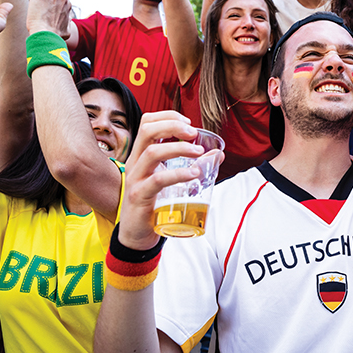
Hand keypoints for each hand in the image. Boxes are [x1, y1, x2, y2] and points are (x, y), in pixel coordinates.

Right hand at [121, 111, 208, 249]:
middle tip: (194, 132)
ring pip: (152, 152)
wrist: (135, 236)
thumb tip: (216, 155)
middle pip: (148, 130)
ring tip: (198, 152)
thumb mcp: (169, 181)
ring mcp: (135, 179)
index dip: (167, 116)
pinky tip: (193, 174)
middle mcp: (135, 163)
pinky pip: (157, 180)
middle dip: (173, 125)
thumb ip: (190, 166)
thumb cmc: (152, 205)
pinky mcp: (139, 197)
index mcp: (141, 155)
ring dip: (178, 148)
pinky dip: (177, 174)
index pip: (147, 123)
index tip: (188, 121)